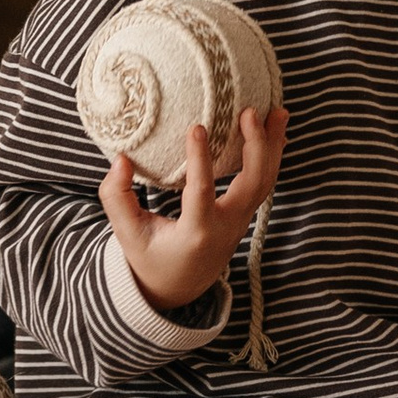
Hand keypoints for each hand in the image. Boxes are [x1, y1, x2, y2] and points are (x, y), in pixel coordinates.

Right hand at [100, 108, 286, 315]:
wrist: (178, 286)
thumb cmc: (150, 257)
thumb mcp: (127, 234)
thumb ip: (117, 198)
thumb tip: (121, 159)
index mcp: (196, 233)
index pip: (202, 192)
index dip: (200, 159)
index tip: (197, 128)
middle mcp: (226, 227)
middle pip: (253, 184)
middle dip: (256, 146)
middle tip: (251, 111)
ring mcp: (240, 221)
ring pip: (266, 182)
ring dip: (273, 146)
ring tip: (280, 112)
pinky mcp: (244, 214)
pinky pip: (264, 183)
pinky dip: (271, 157)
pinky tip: (275, 131)